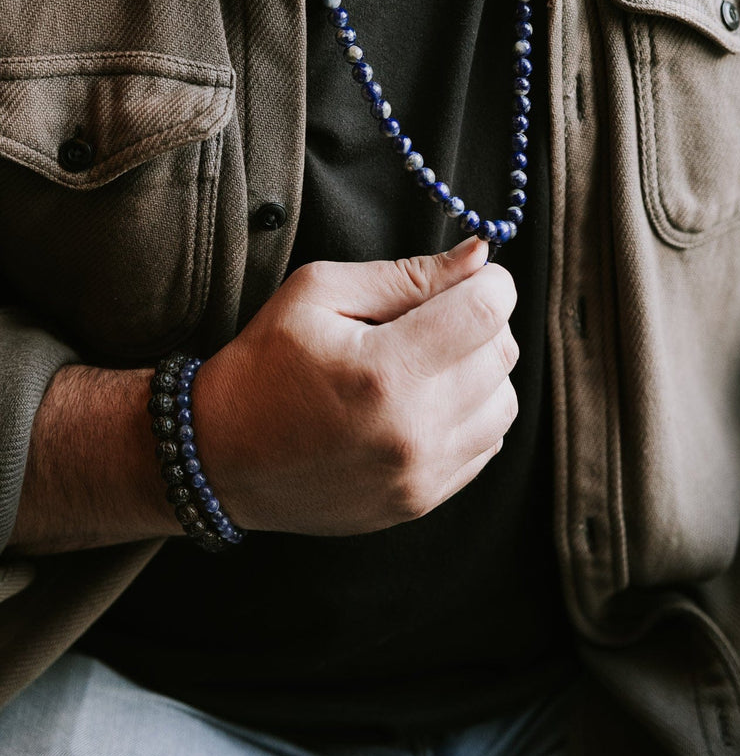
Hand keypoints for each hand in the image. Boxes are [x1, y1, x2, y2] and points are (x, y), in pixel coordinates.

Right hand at [195, 237, 518, 535]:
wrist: (219, 457)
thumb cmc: (263, 364)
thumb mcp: (318, 293)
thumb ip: (406, 274)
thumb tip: (478, 255)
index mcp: (385, 370)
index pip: (487, 311)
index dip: (490, 282)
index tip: (471, 277)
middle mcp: (413, 430)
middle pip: (503, 354)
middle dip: (482, 322)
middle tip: (437, 316)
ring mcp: (420, 474)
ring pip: (504, 403)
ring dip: (481, 371)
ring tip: (431, 361)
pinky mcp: (420, 500)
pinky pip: (486, 444)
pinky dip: (470, 414)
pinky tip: (425, 400)